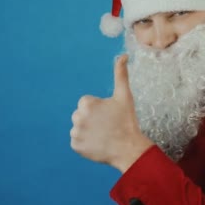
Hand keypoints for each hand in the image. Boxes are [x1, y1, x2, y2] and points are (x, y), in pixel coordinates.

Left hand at [70, 54, 153, 172]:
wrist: (129, 149)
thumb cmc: (127, 121)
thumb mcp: (125, 96)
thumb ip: (121, 74)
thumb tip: (123, 55)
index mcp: (86, 103)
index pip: (87, 103)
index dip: (100, 109)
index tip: (109, 116)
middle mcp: (77, 117)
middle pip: (81, 115)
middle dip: (92, 119)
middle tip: (107, 126)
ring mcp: (76, 133)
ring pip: (79, 128)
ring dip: (88, 131)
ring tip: (104, 135)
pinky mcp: (76, 146)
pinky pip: (78, 141)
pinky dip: (86, 143)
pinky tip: (98, 143)